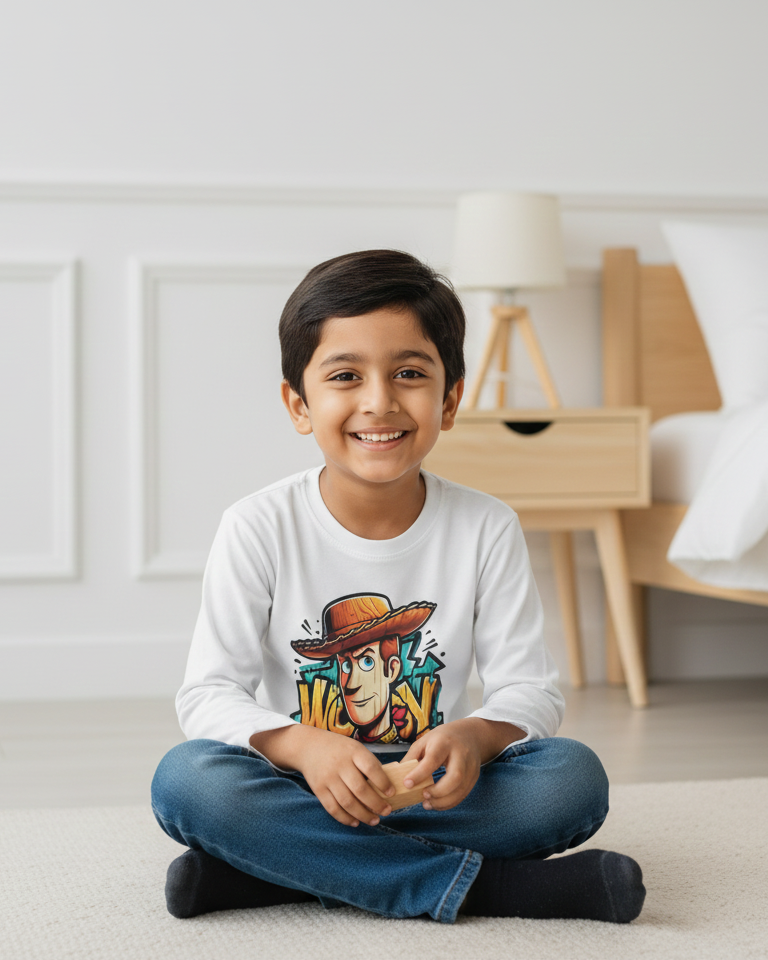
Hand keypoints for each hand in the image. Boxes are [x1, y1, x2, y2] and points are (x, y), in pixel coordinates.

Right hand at [251, 724, 395, 827]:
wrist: (309, 746)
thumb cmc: (339, 749)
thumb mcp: (355, 748)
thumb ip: (368, 764)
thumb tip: (386, 787)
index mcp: (353, 751)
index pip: (371, 768)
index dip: (383, 783)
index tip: (391, 793)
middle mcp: (340, 765)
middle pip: (360, 789)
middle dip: (376, 804)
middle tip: (387, 811)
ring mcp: (328, 778)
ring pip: (347, 802)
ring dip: (363, 815)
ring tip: (374, 820)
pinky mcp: (319, 789)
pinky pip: (333, 808)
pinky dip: (345, 818)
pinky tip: (355, 822)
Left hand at [401, 718, 523, 810]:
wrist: (471, 734)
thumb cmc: (443, 738)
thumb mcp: (425, 741)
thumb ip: (412, 757)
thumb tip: (397, 777)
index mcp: (444, 742)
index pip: (433, 759)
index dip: (420, 773)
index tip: (407, 784)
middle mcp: (461, 754)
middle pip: (455, 776)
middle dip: (438, 791)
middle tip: (423, 796)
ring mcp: (471, 766)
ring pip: (461, 789)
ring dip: (443, 801)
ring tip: (428, 803)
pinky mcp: (474, 777)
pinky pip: (463, 794)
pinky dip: (449, 803)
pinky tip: (437, 803)